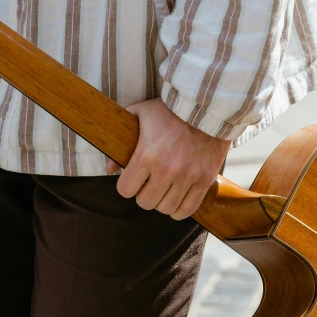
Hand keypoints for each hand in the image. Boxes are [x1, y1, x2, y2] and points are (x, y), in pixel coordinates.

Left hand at [105, 98, 230, 219]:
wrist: (206, 107)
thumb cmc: (170, 109)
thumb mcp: (139, 114)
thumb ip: (122, 140)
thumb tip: (109, 169)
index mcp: (146, 155)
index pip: (126, 190)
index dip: (126, 186)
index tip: (132, 180)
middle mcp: (166, 170)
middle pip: (145, 203)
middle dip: (143, 195)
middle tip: (148, 184)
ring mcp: (187, 176)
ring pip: (166, 208)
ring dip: (161, 201)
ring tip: (163, 190)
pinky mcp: (204, 180)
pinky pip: (188, 209)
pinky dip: (179, 210)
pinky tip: (176, 199)